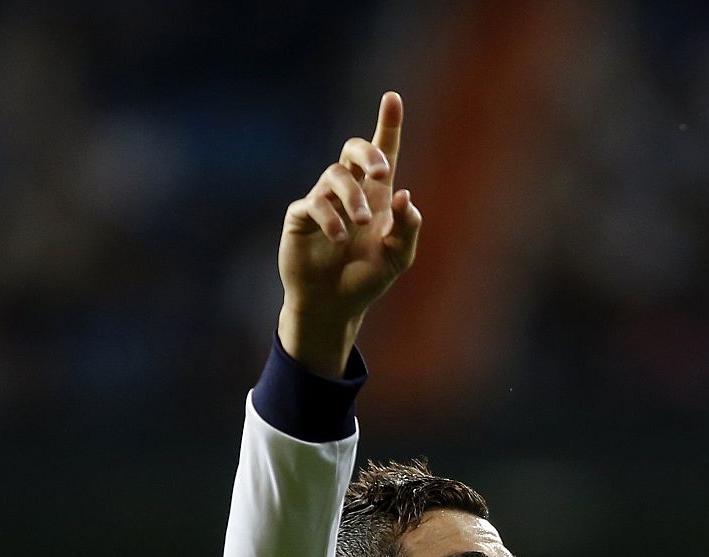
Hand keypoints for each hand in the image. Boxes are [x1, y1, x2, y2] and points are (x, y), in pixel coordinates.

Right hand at [277, 91, 423, 377]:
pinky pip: (314, 204)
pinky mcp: (301, 217)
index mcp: (377, 198)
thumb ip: (407, 228)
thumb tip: (405, 195)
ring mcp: (323, 201)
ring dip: (353, 197)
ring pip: (335, 177)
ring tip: (361, 224)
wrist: (333, 306)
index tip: (392, 98)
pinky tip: (340, 236)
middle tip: (383, 171)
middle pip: (353, 151)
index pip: (384, 153)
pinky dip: (330, 218)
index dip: (388, 125)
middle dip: (368, 152)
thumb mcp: (398, 257)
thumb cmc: (366, 279)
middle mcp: (349, 192)